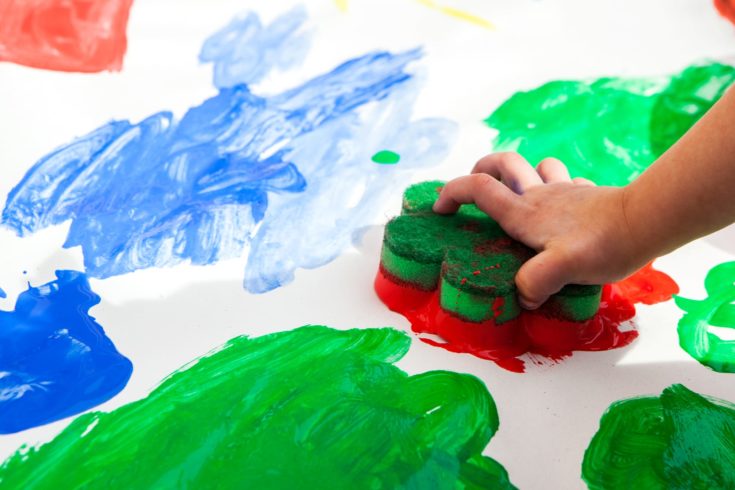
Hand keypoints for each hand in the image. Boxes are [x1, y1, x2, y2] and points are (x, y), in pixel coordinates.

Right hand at [433, 152, 648, 309]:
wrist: (645, 222)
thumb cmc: (601, 245)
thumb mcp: (562, 270)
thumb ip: (535, 283)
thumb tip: (523, 296)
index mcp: (523, 213)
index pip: (478, 189)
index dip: (452, 193)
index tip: (439, 209)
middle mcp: (538, 197)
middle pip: (502, 163)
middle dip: (481, 168)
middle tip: (474, 187)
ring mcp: (563, 192)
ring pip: (535, 166)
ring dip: (520, 172)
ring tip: (516, 191)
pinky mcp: (586, 194)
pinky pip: (565, 180)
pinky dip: (556, 185)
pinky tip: (562, 203)